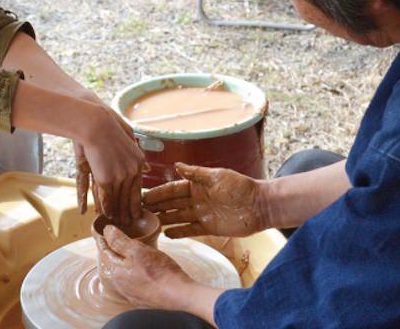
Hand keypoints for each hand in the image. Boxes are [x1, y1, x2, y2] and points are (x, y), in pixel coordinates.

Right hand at [78, 104, 143, 224]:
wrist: (95, 124)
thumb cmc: (108, 125)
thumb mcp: (128, 137)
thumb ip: (136, 153)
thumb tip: (146, 167)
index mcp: (139, 161)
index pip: (138, 186)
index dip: (135, 201)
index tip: (135, 212)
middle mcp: (133, 171)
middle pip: (129, 197)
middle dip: (127, 211)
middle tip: (128, 223)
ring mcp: (120, 176)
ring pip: (118, 200)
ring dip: (116, 213)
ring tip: (117, 223)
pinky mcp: (106, 179)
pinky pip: (106, 198)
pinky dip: (105, 208)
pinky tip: (105, 216)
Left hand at [97, 225, 193, 308]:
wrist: (180, 296)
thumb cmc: (160, 272)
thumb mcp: (138, 250)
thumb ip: (119, 241)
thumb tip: (106, 230)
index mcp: (114, 272)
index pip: (103, 250)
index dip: (103, 238)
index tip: (101, 230)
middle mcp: (118, 284)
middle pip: (109, 263)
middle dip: (110, 250)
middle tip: (111, 238)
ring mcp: (129, 293)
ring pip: (119, 273)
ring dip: (120, 261)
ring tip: (124, 251)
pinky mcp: (140, 298)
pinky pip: (130, 281)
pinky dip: (130, 271)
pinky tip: (138, 268)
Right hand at [144, 162, 265, 237]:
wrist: (260, 206)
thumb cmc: (240, 187)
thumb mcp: (217, 176)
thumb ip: (196, 173)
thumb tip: (176, 165)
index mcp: (197, 185)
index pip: (172, 189)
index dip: (158, 193)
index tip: (143, 196)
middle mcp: (196, 199)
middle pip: (172, 204)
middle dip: (156, 206)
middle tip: (139, 211)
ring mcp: (202, 214)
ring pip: (178, 217)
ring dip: (164, 219)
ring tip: (149, 223)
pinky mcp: (209, 228)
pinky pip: (190, 230)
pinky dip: (179, 232)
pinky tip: (166, 234)